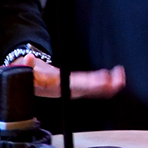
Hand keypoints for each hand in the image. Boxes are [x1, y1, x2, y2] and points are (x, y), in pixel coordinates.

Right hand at [9, 52, 128, 98]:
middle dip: (104, 86)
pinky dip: (106, 83)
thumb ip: (27, 65)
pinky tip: (115, 77)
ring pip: (95, 90)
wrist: (33, 84)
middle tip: (118, 80)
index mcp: (60, 86)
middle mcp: (70, 89)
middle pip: (90, 89)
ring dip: (109, 86)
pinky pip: (94, 87)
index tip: (101, 80)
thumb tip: (28, 57)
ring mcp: (75, 89)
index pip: (77, 85)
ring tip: (121, 78)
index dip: (90, 84)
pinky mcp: (79, 86)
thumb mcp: (26, 71)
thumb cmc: (32, 78)